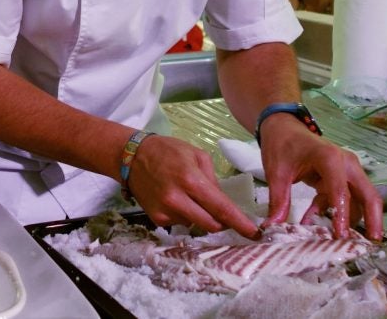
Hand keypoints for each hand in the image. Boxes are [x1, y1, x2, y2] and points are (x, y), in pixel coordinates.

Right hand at [126, 134, 258, 236]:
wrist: (131, 157)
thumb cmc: (167, 151)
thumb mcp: (197, 155)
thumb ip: (213, 180)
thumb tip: (224, 204)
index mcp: (191, 180)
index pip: (221, 208)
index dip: (240, 223)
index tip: (255, 234)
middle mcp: (177, 200)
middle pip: (212, 225)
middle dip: (222, 222)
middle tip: (223, 212)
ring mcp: (166, 212)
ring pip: (197, 225)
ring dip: (201, 216)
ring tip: (190, 196)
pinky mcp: (156, 219)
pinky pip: (181, 223)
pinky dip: (186, 215)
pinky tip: (176, 200)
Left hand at [257, 115, 382, 238]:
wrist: (283, 127)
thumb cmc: (282, 145)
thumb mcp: (276, 173)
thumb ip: (278, 200)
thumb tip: (272, 227)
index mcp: (329, 157)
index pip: (340, 189)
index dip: (342, 214)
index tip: (340, 236)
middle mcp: (346, 164)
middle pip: (368, 194)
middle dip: (373, 220)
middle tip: (371, 244)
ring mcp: (347, 170)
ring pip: (361, 199)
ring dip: (352, 219)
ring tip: (340, 241)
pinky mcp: (343, 177)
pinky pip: (345, 199)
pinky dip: (334, 212)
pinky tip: (313, 221)